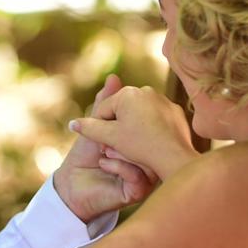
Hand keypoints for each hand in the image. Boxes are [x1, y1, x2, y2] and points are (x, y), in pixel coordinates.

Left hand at [55, 75, 155, 221]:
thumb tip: (114, 77)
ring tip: (104, 148)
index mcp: (143, 143)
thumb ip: (105, 104)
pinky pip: (137, 177)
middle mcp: (149, 159)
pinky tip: (103, 162)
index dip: (131, 119)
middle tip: (106, 136)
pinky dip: (119, 165)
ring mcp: (146, 176)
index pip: (147, 127)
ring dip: (122, 150)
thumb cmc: (86, 155)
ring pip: (147, 160)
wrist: (72, 185)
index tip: (113, 118)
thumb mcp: (96, 126)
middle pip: (151, 143)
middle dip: (127, 134)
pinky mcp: (137, 192)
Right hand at [70, 85, 195, 181]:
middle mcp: (146, 90)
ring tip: (134, 148)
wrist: (174, 156)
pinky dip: (151, 129)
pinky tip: (150, 143)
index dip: (100, 129)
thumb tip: (73, 124)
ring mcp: (163, 99)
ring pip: (139, 115)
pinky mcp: (175, 111)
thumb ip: (89, 129)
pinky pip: (156, 118)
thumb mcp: (110, 138)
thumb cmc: (140, 146)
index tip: (104, 146)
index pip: (104, 110)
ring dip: (133, 128)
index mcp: (128, 93)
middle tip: (117, 149)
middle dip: (117, 128)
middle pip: (121, 111)